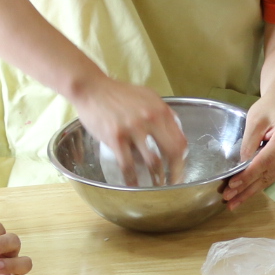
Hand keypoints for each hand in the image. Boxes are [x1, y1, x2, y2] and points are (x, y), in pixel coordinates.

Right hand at [73, 75, 187, 185]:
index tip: (180, 170)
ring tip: (155, 186)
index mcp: (161, 110)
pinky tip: (133, 185)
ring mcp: (133, 129)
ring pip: (152, 162)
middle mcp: (150, 119)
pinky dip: (132, 179)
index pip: (180, 140)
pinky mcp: (115, 138)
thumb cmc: (119, 94)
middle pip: (172, 153)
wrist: (92, 88)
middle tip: (172, 184)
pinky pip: (128, 165)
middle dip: (175, 173)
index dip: (183, 159)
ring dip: (156, 179)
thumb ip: (163, 112)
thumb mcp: (148, 96)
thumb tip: (176, 129)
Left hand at [223, 99, 274, 206]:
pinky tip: (246, 193)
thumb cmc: (269, 107)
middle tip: (229, 200)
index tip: (231, 186)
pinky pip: (272, 175)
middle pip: (266, 174)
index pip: (264, 162)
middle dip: (246, 188)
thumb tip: (241, 165)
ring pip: (269, 178)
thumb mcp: (255, 119)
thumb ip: (249, 143)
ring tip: (234, 202)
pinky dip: (258, 184)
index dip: (247, 175)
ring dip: (251, 191)